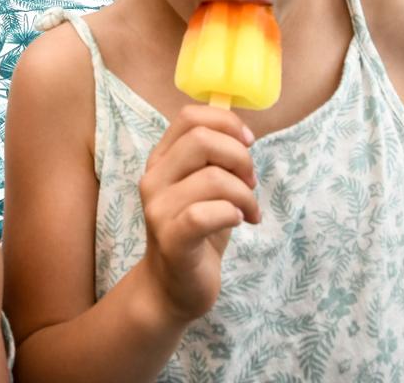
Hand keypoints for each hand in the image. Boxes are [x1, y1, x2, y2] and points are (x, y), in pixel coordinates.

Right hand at [136, 105, 259, 326]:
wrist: (172, 287)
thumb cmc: (196, 231)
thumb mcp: (203, 187)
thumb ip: (215, 159)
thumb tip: (243, 133)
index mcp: (161, 159)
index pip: (189, 117)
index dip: (225, 122)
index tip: (248, 143)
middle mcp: (153, 179)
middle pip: (202, 140)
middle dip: (240, 157)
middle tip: (251, 182)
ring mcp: (158, 209)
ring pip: (213, 178)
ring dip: (245, 193)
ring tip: (250, 210)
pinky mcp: (172, 239)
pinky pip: (206, 214)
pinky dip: (233, 214)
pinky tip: (239, 222)